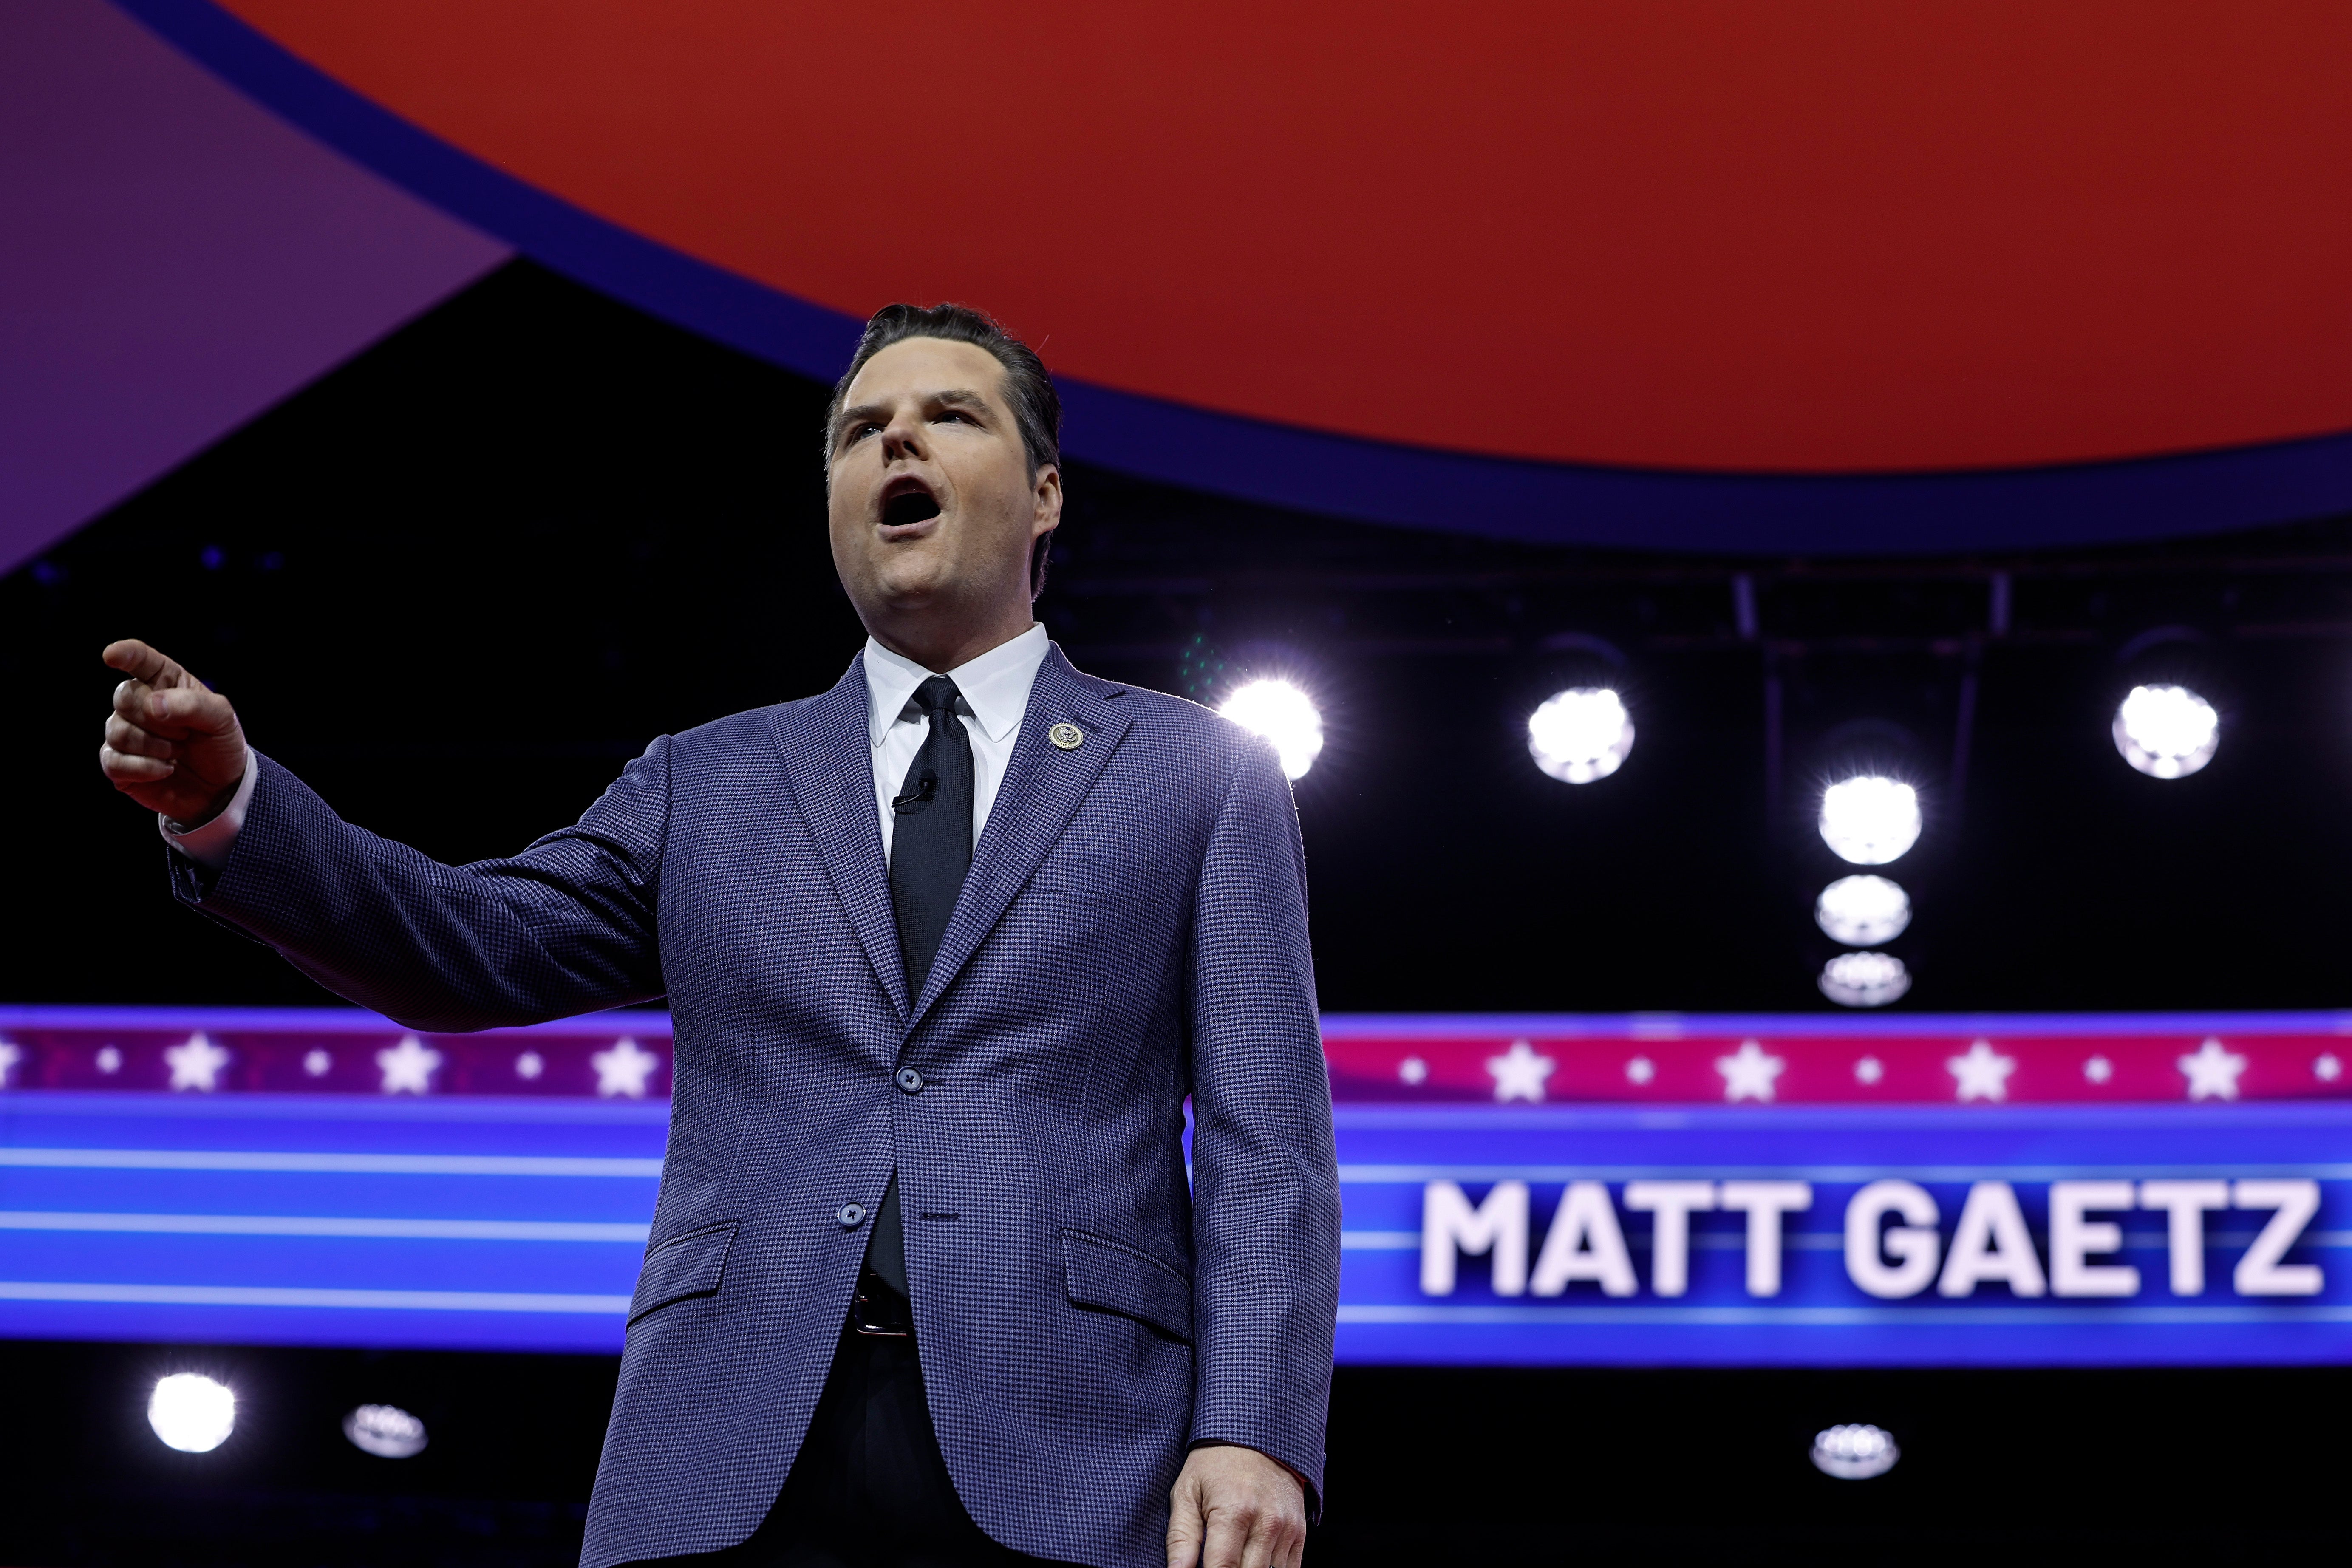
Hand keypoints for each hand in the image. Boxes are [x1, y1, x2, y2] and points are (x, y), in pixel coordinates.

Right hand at [99, 640, 247, 824]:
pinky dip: (145, 768)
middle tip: (185, 734)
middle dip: (159, 720)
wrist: (221, 786)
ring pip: (118, 730)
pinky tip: (166, 769)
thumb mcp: (222, 720)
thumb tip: (153, 705)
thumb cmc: (220, 744)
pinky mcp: (117, 763)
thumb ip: (193, 704)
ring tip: (178, 751)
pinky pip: (113, 760)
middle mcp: (139, 703)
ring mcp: (124, 733)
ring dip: (156, 746)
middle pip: (124, 697)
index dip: (126, 654)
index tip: (112, 654)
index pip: (141, 660)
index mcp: (165, 682)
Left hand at [1166, 1443, 1305, 1567]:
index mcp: (1234, 1512)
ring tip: (1231, 1557)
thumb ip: (1181, 1537)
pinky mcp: (1300, 1531)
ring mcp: (1287, 1528)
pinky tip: (1251, 1560)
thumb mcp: (1187, 1491)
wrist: (1257, 1433)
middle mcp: (1267, 1522)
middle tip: (1215, 1559)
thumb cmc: (1215, 1463)